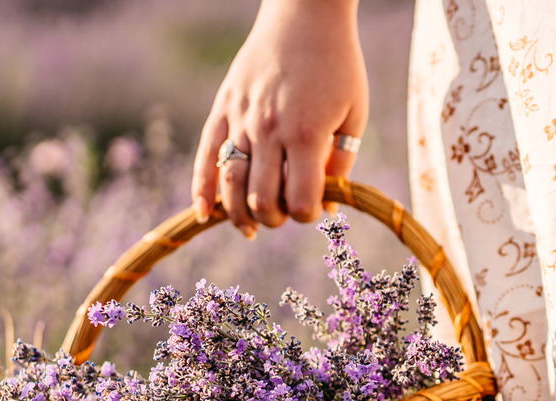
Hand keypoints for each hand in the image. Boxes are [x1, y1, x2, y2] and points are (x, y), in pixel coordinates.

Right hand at [192, 0, 367, 235]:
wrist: (304, 16)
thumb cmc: (338, 67)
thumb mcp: (354, 116)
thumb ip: (340, 164)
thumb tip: (326, 208)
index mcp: (306, 136)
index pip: (300, 202)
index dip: (307, 214)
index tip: (314, 206)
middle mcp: (269, 131)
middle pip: (262, 201)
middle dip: (275, 219)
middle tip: (284, 212)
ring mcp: (241, 120)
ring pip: (231, 185)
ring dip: (240, 215)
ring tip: (251, 226)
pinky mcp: (223, 109)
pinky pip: (206, 156)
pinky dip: (202, 190)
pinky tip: (207, 213)